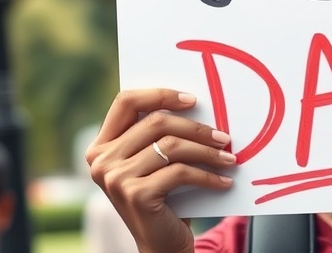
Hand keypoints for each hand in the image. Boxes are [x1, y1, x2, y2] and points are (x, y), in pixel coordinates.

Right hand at [86, 89, 235, 252]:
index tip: (193, 100)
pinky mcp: (136, 194)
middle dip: (197, 128)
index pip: (126, 102)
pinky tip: (224, 181)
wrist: (161, 245)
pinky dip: (208, 175)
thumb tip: (198, 103)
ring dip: (208, 152)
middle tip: (224, 137)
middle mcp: (102, 160)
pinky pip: (181, 172)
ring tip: (229, 158)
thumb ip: (160, 135)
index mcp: (102, 145)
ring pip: (172, 146)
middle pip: (157, 122)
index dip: (160, 94)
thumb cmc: (164, 197)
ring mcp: (116, 178)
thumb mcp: (155, 163)